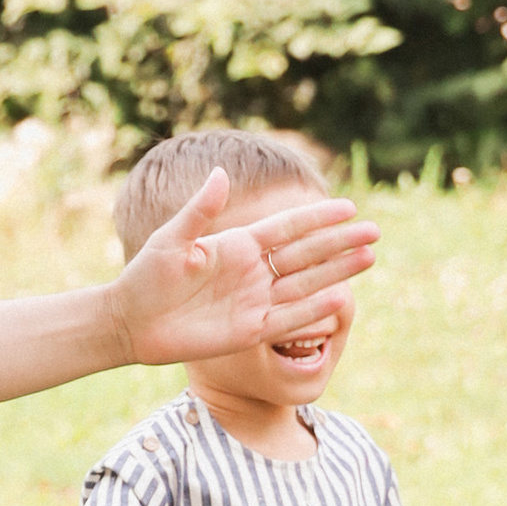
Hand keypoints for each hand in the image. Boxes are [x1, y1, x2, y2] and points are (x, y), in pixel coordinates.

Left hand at [111, 171, 377, 367]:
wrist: (131, 321)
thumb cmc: (147, 275)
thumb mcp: (172, 239)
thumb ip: (200, 210)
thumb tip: (222, 174)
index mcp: (238, 244)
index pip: (288, 228)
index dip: (317, 218)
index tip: (348, 207)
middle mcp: (253, 271)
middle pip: (306, 254)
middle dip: (340, 243)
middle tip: (375, 231)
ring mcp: (255, 300)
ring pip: (306, 284)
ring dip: (337, 272)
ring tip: (370, 258)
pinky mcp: (250, 331)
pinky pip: (289, 318)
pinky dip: (313, 310)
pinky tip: (339, 297)